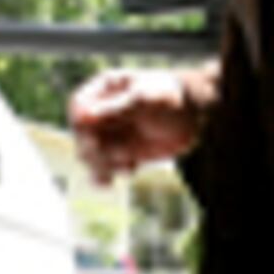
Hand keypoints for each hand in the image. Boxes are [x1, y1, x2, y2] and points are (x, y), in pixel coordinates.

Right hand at [67, 67, 205, 181]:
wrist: (195, 115)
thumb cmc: (170, 97)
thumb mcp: (144, 99)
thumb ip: (115, 109)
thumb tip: (83, 117)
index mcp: (104, 90)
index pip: (79, 107)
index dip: (81, 124)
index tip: (93, 136)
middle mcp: (103, 113)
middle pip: (82, 135)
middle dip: (93, 148)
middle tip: (116, 154)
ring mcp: (112, 134)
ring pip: (91, 155)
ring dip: (102, 164)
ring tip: (125, 165)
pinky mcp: (122, 153)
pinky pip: (104, 168)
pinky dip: (104, 177)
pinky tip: (109, 183)